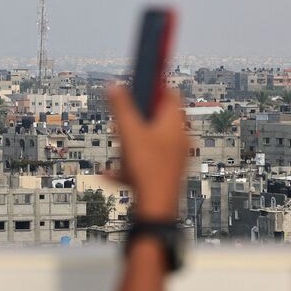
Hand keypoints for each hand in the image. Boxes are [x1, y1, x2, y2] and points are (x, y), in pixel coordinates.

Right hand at [107, 86, 187, 220]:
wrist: (156, 208)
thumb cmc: (148, 169)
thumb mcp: (129, 132)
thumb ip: (121, 106)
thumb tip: (114, 85)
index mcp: (174, 124)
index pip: (169, 93)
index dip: (154, 86)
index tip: (140, 82)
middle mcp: (178, 139)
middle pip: (157, 118)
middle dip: (136, 118)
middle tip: (123, 120)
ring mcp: (174, 157)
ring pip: (150, 141)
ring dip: (131, 143)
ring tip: (119, 150)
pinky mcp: (166, 173)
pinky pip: (146, 162)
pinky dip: (130, 164)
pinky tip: (112, 173)